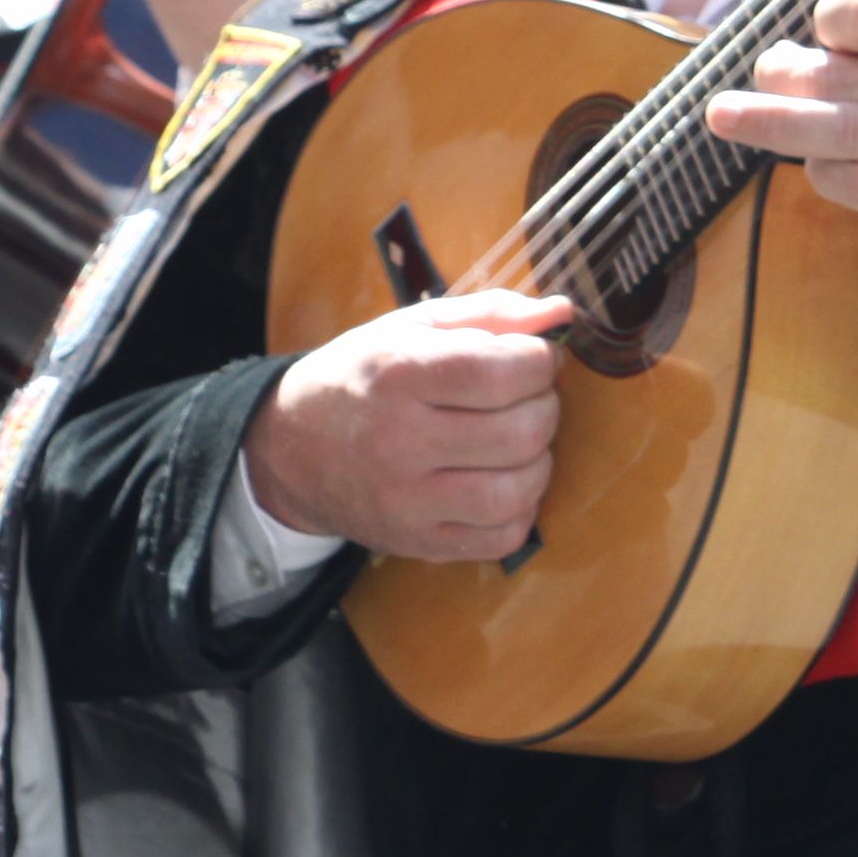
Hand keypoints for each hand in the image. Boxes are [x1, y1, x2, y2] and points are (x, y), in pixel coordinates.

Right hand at [244, 291, 573, 559]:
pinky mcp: (419, 544)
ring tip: (519, 441)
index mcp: (397, 375)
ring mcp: (409, 502)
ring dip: (539, 460)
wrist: (293, 450)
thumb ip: (491, 313)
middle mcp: (400, 442)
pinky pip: (503, 537)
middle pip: (520, 433)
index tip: (533, 358)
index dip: (539, 362)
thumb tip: (565, 312)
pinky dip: (521, 508)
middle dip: (544, 408)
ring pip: (517, 491)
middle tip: (527, 398)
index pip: (501, 372)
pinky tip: (502, 480)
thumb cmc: (364, 376)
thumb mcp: (413, 327)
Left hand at [706, 0, 857, 291]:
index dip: (835, 16)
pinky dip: (822, 170)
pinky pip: (854, 183)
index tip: (828, 27)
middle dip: (784, 73)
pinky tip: (815, 159)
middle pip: (840, 74)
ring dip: (771, 123)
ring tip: (726, 116)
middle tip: (767, 70)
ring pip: (836, 130)